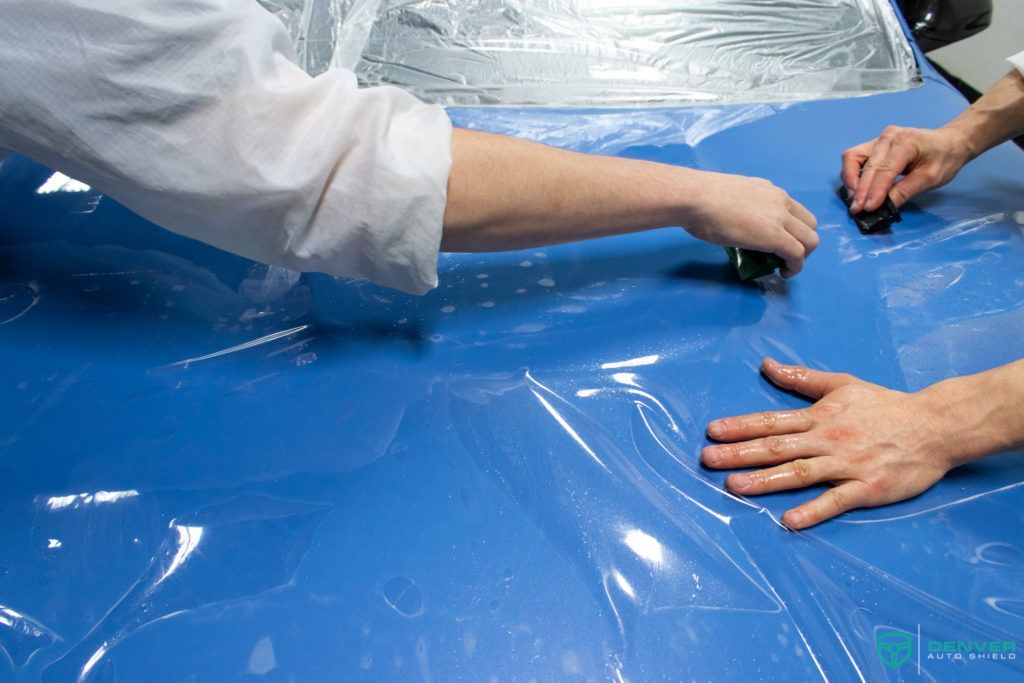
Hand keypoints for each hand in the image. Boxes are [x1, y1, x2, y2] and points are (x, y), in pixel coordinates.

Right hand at [683, 171, 817, 277]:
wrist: (696, 199)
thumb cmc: (700, 199)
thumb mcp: (729, 197)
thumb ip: (740, 207)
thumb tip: (735, 220)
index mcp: (768, 190)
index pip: (794, 210)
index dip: (792, 229)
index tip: (778, 241)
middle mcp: (780, 200)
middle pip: (809, 224)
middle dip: (802, 242)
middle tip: (783, 255)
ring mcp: (780, 218)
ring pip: (810, 240)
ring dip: (802, 256)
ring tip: (784, 266)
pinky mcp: (776, 236)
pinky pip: (797, 254)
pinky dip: (795, 267)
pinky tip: (783, 273)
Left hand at [701, 358, 959, 528]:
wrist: (936, 425)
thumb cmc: (886, 405)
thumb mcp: (842, 384)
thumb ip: (802, 378)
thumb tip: (767, 364)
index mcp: (820, 416)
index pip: (772, 421)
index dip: (740, 426)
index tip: (712, 431)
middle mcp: (828, 439)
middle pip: (777, 447)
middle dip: (740, 453)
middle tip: (708, 459)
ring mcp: (847, 464)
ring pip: (800, 472)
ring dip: (766, 480)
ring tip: (735, 486)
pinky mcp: (868, 487)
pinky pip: (837, 500)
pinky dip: (813, 510)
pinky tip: (789, 520)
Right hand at [841, 125, 973, 212]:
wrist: (950, 142)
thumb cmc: (945, 159)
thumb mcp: (930, 178)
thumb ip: (905, 191)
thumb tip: (883, 207)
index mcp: (906, 142)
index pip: (885, 169)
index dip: (875, 190)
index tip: (868, 208)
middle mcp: (888, 137)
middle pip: (867, 165)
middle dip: (860, 189)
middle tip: (857, 209)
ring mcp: (879, 139)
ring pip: (853, 157)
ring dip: (850, 180)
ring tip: (854, 199)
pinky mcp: (874, 144)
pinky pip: (855, 157)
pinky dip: (852, 174)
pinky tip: (857, 189)